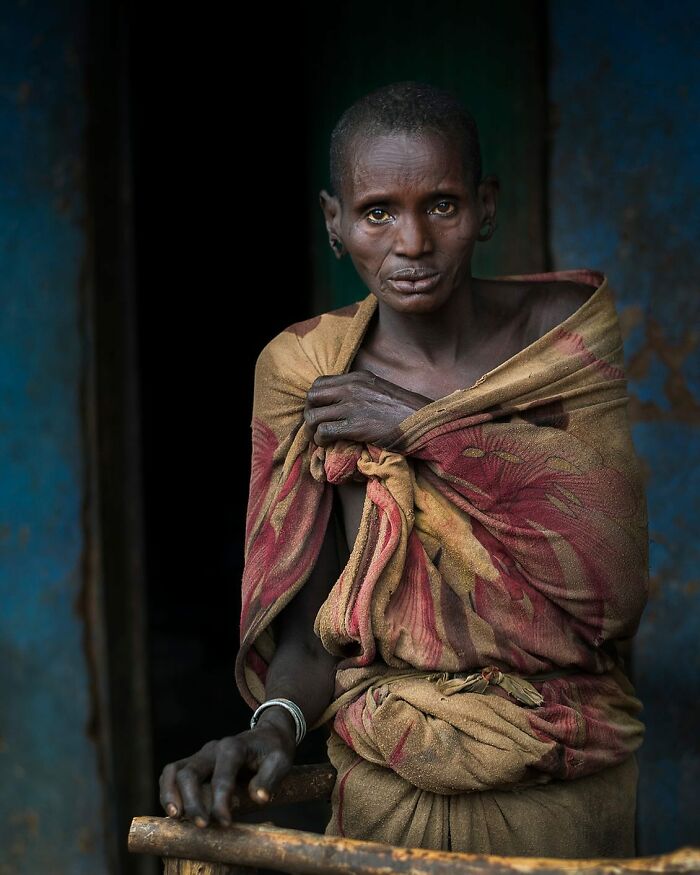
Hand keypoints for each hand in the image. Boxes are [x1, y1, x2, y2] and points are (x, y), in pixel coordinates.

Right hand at [158, 718, 295, 827]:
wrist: (268, 735)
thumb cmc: (274, 750)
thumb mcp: (281, 761)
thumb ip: (270, 778)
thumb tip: (259, 798)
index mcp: (234, 747)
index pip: (221, 776)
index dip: (221, 801)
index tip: (226, 823)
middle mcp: (213, 748)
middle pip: (191, 772)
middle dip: (193, 802)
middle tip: (201, 825)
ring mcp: (201, 755)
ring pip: (175, 770)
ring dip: (171, 795)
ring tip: (175, 817)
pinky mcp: (195, 762)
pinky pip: (173, 772)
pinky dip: (168, 790)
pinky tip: (173, 810)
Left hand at [303, 370, 431, 447]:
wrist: (424, 422)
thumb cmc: (407, 411)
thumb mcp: (381, 390)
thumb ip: (361, 391)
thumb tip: (343, 403)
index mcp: (357, 377)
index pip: (319, 383)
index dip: (315, 400)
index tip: (321, 412)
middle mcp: (351, 388)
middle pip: (312, 397)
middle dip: (310, 413)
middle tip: (318, 427)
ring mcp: (353, 406)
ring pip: (313, 416)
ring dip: (313, 430)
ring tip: (322, 439)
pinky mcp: (356, 426)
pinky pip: (324, 432)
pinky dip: (321, 441)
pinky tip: (328, 445)